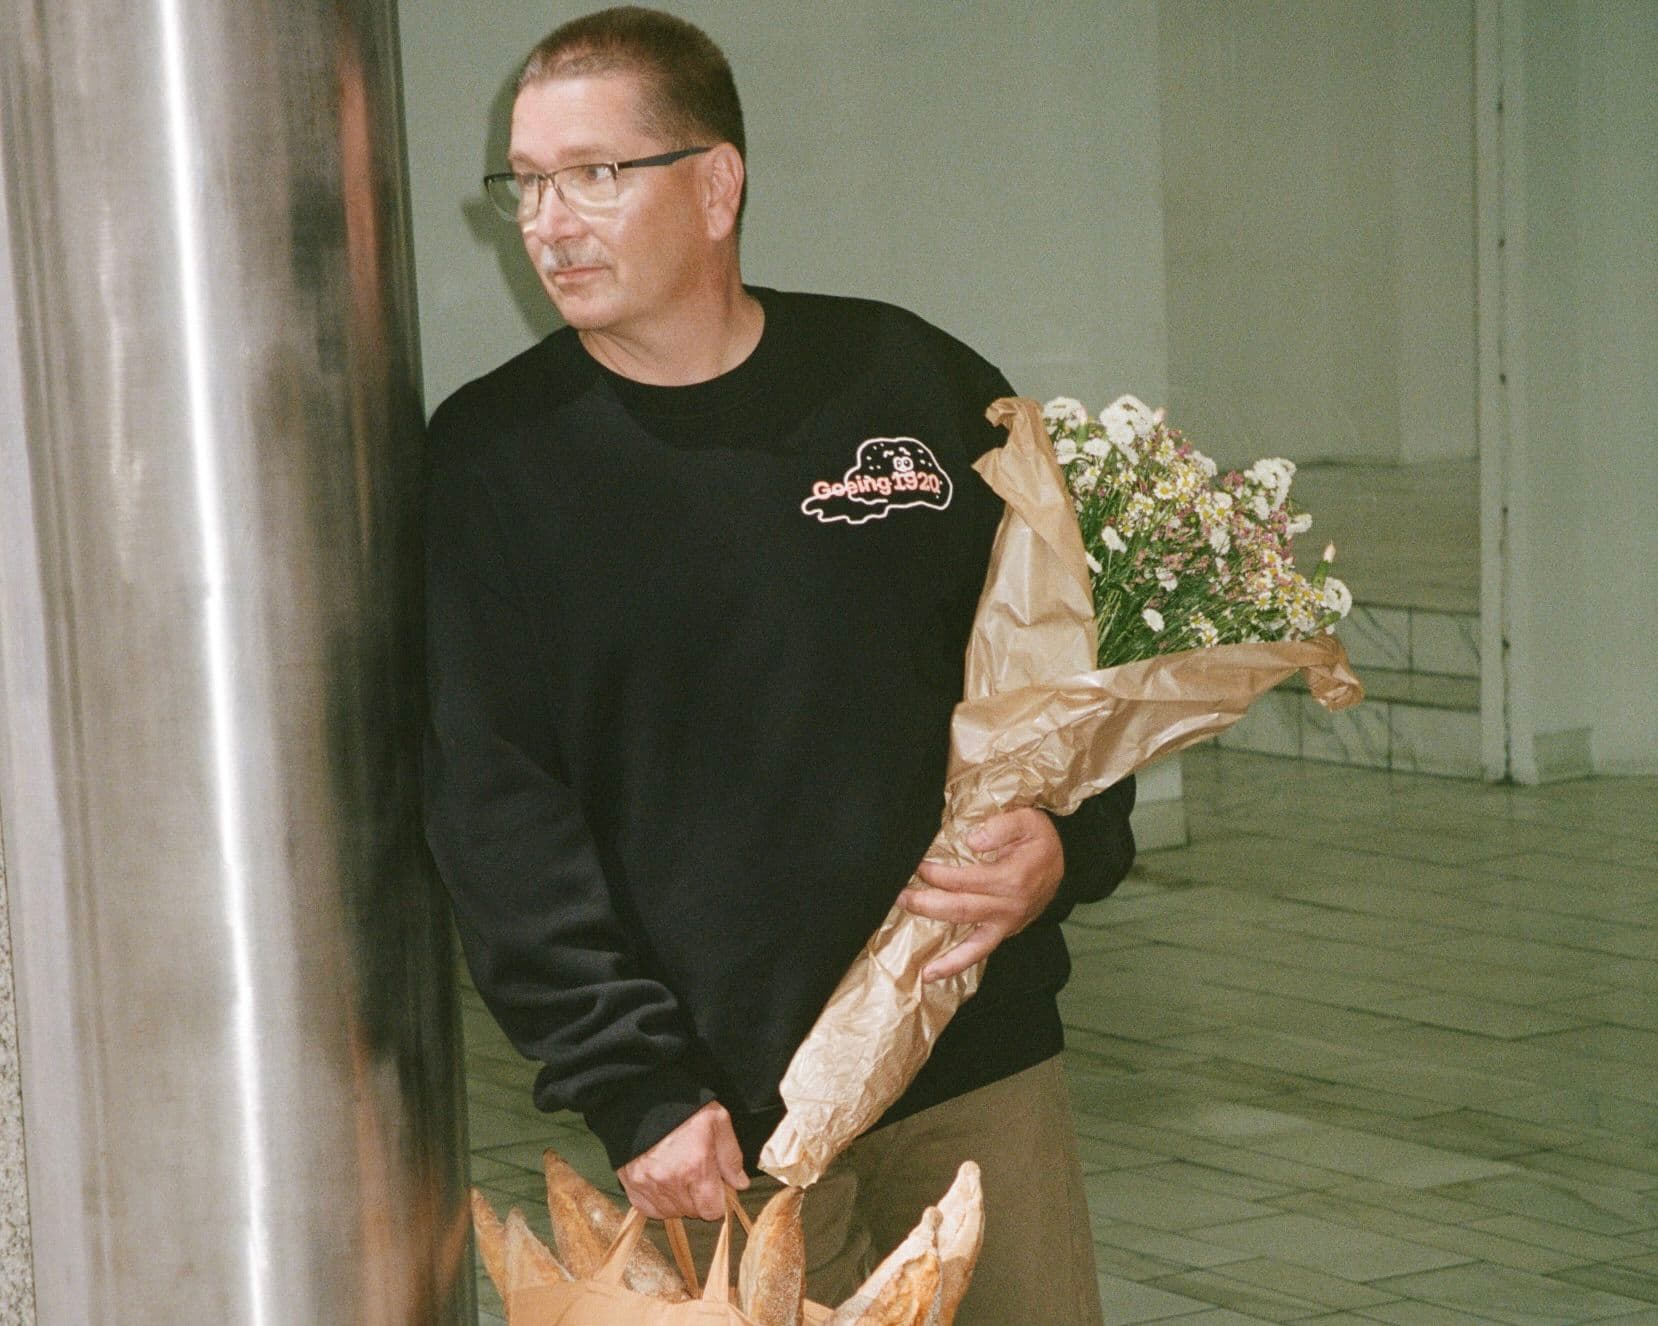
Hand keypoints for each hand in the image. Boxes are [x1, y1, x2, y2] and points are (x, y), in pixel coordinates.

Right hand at [617, 1100, 748, 1220]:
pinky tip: (663, 1183)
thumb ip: (731, 1156)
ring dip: (678, 1201)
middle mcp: (671, 1181)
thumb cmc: (685, 1106)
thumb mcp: (717, 1121)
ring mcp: (648, 1185)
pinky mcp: (631, 1184)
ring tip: (679, 1175)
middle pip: (692, 1212)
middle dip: (698, 1198)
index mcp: (697, 1166)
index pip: (712, 1210)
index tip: (715, 1185)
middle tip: (696, 1174)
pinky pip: (648, 1210)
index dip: (717, 1200)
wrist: (644, 1096)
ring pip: (670, 1213)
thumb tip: (740, 1184)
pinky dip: (658, 1202)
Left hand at [903, 808, 1064, 981]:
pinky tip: (936, 973)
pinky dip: (959, 964)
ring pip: (971, 944)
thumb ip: (1000, 827)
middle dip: (926, 905)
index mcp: (1011, 879)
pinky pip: (981, 952)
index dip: (937, 875)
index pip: (964, 881)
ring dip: (945, 956)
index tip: (917, 865)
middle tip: (900, 898)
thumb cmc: (1040, 839)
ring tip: (922, 970)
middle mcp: (1009, 907)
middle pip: (960, 911)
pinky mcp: (1005, 932)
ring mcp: (1008, 924)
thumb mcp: (1027, 820)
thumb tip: (972, 841)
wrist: (1065, 862)